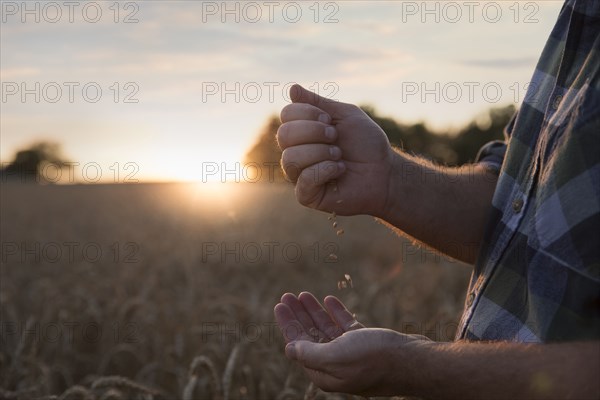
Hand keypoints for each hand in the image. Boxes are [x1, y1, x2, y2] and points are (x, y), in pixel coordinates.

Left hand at [274, 292, 431, 396]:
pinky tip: (329, 299)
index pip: (298, 346)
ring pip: (327, 330)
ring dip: (315, 312)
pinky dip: (336, 313)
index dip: (288, 324)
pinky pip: (346, 327)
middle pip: (310, 337)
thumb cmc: (375, 359)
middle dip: (298, 316)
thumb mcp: (336, 357)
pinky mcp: (367, 345)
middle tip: (287, 296)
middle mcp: (337, 366)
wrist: (414, 361)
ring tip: (303, 294)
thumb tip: (289, 349)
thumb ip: (310, 353)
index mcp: (325, 373)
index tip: (280, 305)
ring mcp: (352, 355)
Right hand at [277, 84, 395, 216]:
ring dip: (321, 152)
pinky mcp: (307, 195)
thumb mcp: (345, 115)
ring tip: (339, 155)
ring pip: (291, 158)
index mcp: (303, 131)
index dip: (307, 113)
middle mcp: (296, 151)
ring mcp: (299, 174)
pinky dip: (325, 170)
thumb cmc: (366, 144)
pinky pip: (304, 179)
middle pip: (284, 135)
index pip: (287, 114)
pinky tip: (340, 170)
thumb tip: (292, 88)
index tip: (330, 120)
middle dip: (314, 132)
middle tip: (335, 137)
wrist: (384, 172)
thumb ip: (318, 103)